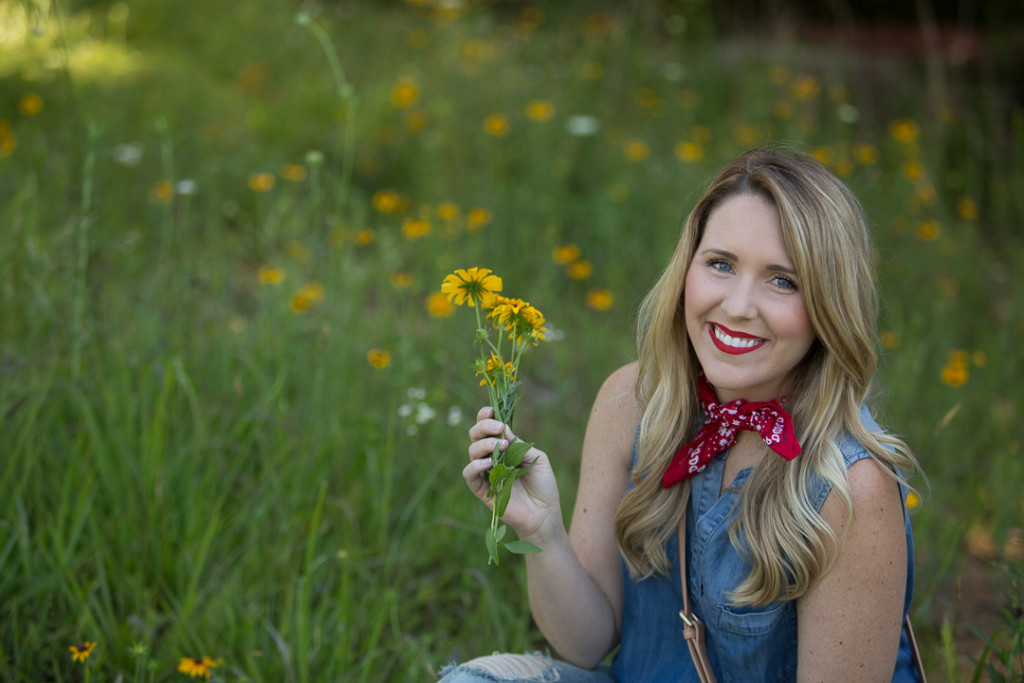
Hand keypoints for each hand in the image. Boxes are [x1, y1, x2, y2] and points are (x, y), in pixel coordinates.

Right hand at [463, 406, 562, 543]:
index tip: (492, 410)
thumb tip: (504, 428)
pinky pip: (469, 474)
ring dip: (484, 445)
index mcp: (504, 448)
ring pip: (471, 451)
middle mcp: (492, 458)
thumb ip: (520, 444)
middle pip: (475, 436)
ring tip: (501, 447)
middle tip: (498, 429)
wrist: (545, 514)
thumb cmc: (544, 486)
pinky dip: (475, 465)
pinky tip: (490, 463)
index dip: (485, 416)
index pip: (488, 428)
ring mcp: (486, 474)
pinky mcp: (482, 490)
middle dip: (483, 426)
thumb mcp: (538, 458)